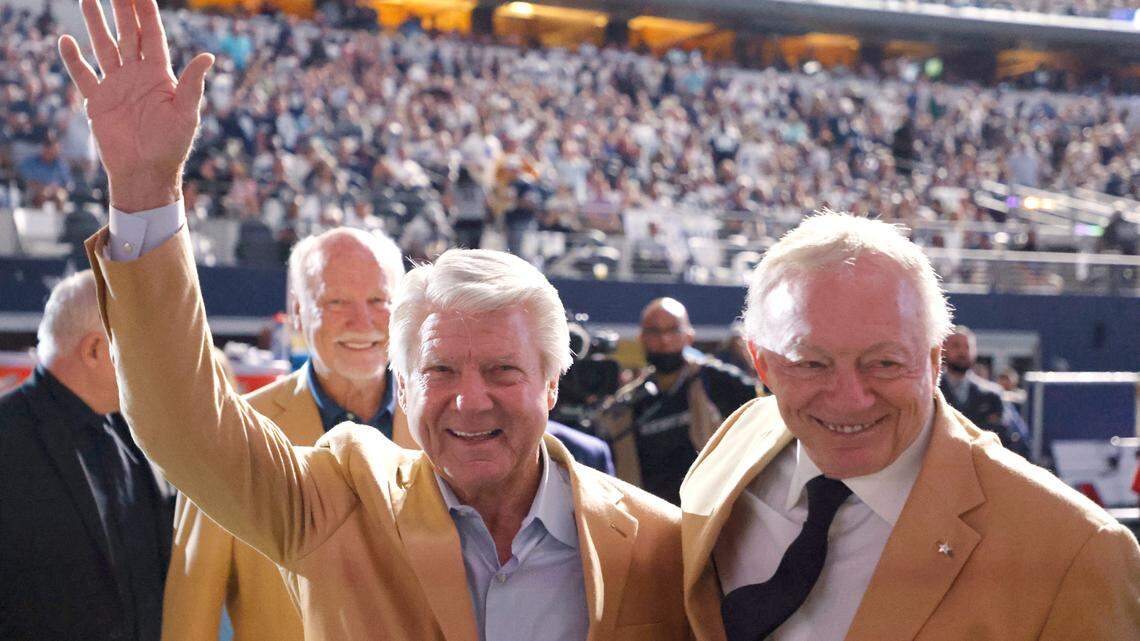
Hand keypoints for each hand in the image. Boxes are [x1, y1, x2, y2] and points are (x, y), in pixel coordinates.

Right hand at [58, 0, 213, 211]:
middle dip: (121, 10)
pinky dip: (74, 60)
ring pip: (104, 47)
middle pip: (128, 34)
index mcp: (160, 75)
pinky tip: (66, 41)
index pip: (152, 36)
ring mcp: (117, 86)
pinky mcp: (98, 101)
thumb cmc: (172, 145)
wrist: (147, 172)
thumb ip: (192, 84)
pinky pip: (84, 76)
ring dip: (95, 25)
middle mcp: (137, 75)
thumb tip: (209, 57)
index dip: (146, 13)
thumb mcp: (186, 113)